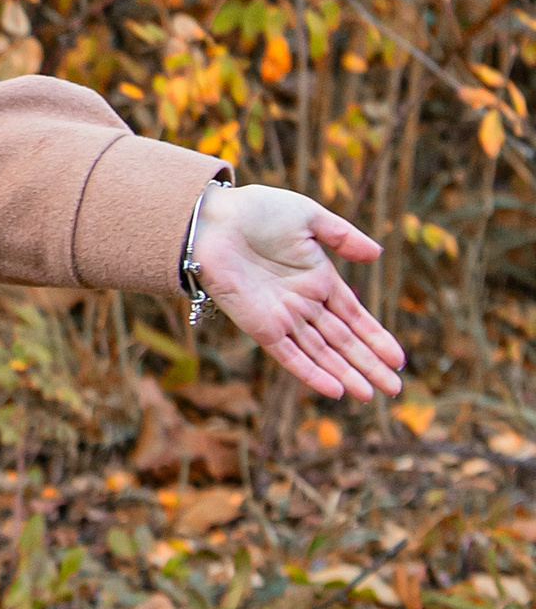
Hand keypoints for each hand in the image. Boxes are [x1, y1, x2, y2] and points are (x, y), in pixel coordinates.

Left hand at [189, 183, 406, 400]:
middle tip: (395, 390)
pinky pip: (289, 355)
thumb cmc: (255, 212)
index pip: (354, 317)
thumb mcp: (308, 218)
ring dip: (346, 375)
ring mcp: (282, 317)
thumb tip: (377, 254)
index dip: (376, 338)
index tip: (398, 359)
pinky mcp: (260, 326)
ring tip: (372, 397)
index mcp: (318, 280)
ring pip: (321, 353)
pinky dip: (310, 373)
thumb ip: (342, 236)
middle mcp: (303, 304)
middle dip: (368, 365)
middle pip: (342, 342)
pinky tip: (335, 391)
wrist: (211, 220)